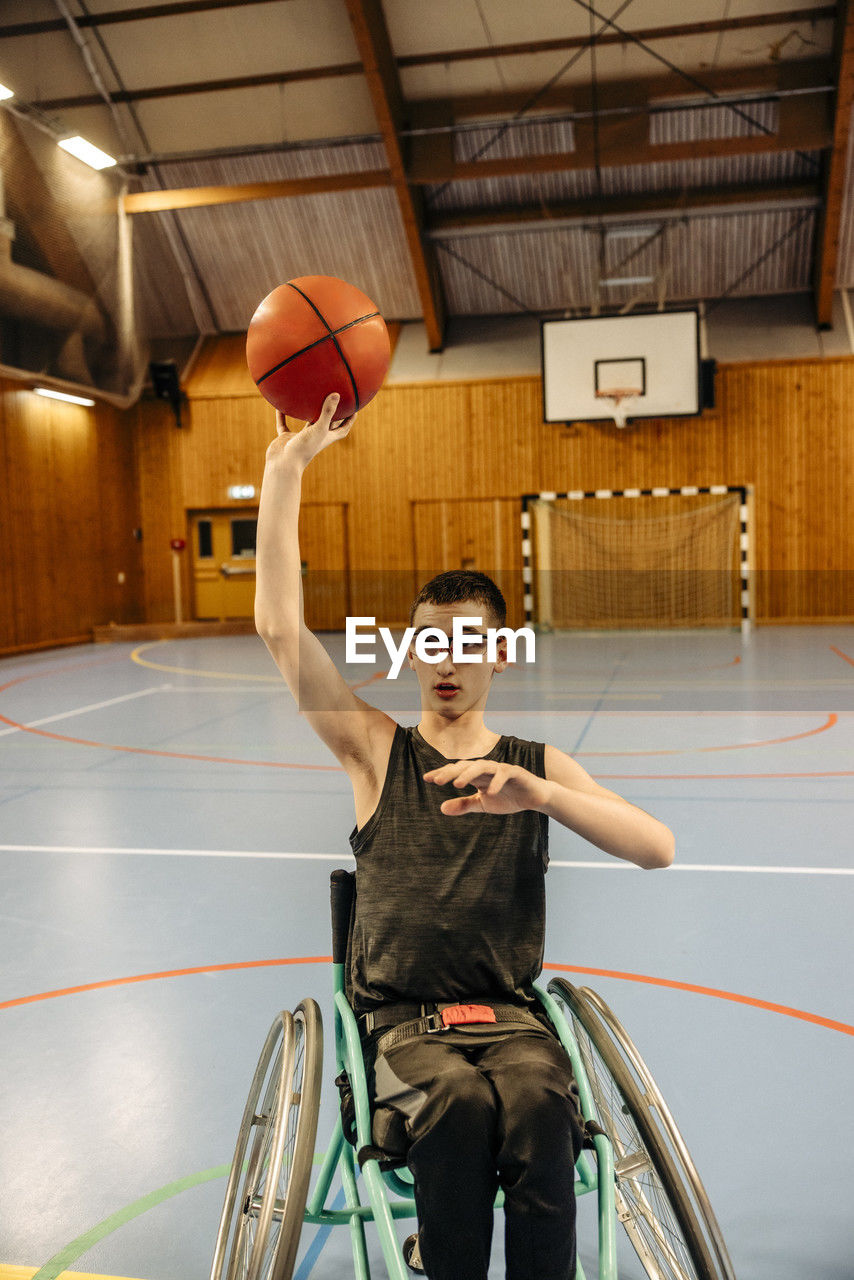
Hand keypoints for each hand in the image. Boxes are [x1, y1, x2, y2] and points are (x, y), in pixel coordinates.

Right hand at [265, 392, 354, 468]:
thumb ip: (327, 412)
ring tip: (309, 398)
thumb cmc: (304, 449)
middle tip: (334, 398)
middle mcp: (315, 438)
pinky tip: (279, 405)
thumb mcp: (318, 428)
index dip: (349, 420)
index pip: (342, 429)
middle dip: (332, 414)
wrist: (284, 465)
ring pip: (306, 424)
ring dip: (308, 413)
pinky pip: (284, 425)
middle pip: (327, 424)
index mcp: (326, 438)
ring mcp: (301, 438)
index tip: (354, 409)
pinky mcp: (286, 439)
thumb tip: (337, 394)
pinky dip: (282, 416)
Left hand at [423, 759, 550, 816]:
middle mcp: (487, 769)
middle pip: (465, 766)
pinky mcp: (516, 773)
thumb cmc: (508, 798)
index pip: (456, 771)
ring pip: (482, 766)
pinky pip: (504, 774)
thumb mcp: (483, 804)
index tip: (426, 778)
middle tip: (436, 781)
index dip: (442, 774)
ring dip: (469, 774)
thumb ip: (464, 805)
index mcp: (477, 776)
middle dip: (450, 772)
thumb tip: (441, 808)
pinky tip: (489, 792)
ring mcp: (501, 769)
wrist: (535, 797)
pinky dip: (496, 782)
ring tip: (457, 784)